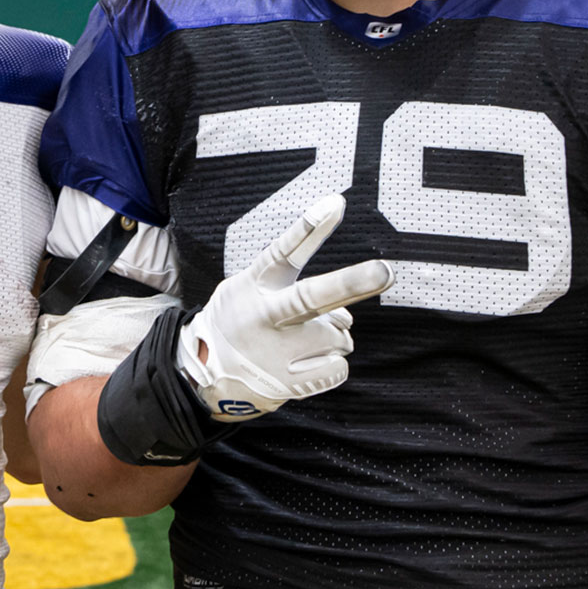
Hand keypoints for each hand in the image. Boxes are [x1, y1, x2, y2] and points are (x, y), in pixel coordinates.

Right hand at [176, 194, 393, 420]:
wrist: (202, 372)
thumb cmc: (242, 319)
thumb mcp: (252, 285)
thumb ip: (301, 297)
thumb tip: (348, 316)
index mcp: (257, 285)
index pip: (285, 251)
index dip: (310, 228)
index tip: (335, 204)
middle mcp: (265, 317)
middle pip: (313, 297)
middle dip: (351, 284)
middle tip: (386, 271)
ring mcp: (275, 353)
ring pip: (339, 336)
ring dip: (332, 337)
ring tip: (299, 343)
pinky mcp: (286, 384)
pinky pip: (338, 367)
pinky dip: (331, 363)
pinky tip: (303, 364)